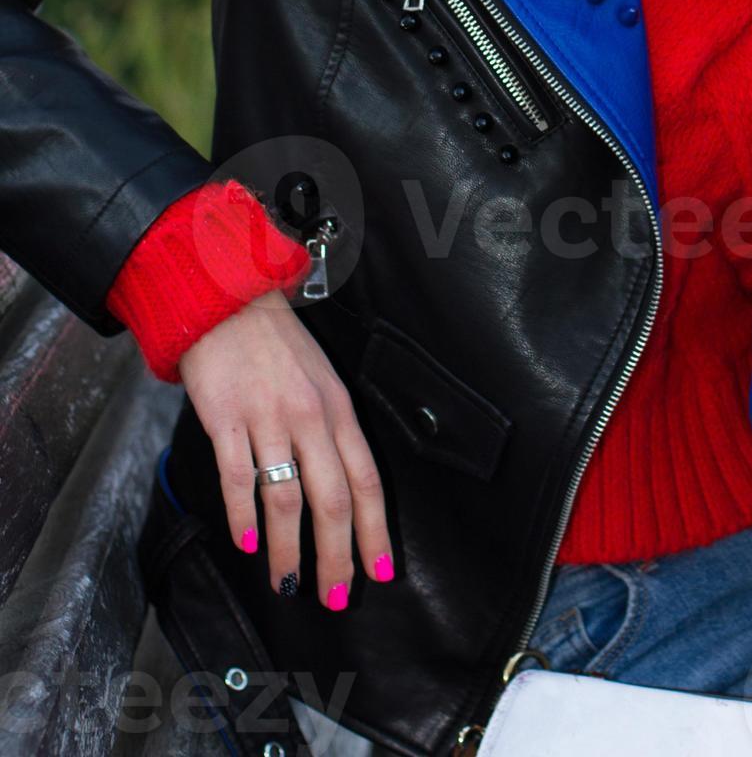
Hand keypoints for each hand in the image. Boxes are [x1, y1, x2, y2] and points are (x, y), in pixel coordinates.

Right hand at [178, 288, 393, 608]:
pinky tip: (247, 545)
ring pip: (286, 499)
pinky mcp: (226, 418)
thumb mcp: (321, 380)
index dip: (375, 530)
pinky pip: (239, 478)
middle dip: (337, 557)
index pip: (366, 480)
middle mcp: (310, 416)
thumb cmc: (276, 346)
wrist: (227, 300)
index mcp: (338, 408)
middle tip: (336, 597)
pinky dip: (244, 518)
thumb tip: (341, 490)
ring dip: (289, 551)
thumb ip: (330, 429)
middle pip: (333, 499)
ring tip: (287, 584)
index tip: (380, 571)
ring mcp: (267, 418)